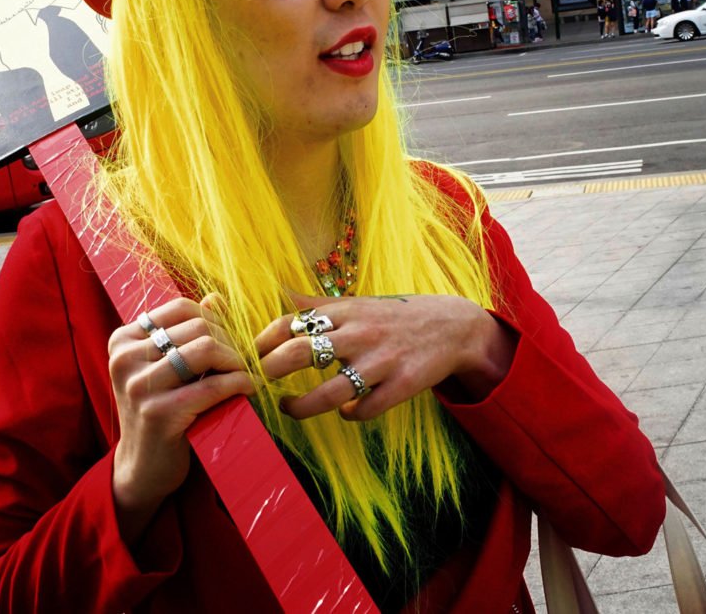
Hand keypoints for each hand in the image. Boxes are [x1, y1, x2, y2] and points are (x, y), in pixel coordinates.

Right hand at [107, 295, 255, 538]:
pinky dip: (239, 384)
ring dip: (236, 362)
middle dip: (229, 343)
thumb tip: (217, 297)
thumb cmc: (162, 411)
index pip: (182, 308)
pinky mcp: (158, 414)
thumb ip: (189, 332)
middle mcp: (124, 358)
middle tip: (240, 364)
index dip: (215, 322)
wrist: (144, 467)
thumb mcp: (170, 367)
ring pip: (207, 349)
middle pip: (198, 327)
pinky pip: (213, 385)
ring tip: (243, 375)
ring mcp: (138, 386)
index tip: (227, 345)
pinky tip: (247, 390)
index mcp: (123, 340)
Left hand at [255, 293, 516, 422]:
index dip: (263, 341)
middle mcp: (359, 334)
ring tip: (288, 406)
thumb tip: (279, 291)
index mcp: (345, 311)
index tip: (252, 354)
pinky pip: (362, 410)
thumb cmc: (396, 316)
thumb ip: (318, 305)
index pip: (289, 323)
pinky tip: (345, 409)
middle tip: (260, 380)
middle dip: (270, 370)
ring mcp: (380, 362)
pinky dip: (347, 413)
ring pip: (328, 394)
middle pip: (299, 354)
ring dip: (300, 406)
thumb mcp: (358, 303)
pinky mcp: (401, 386)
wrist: (453, 328)